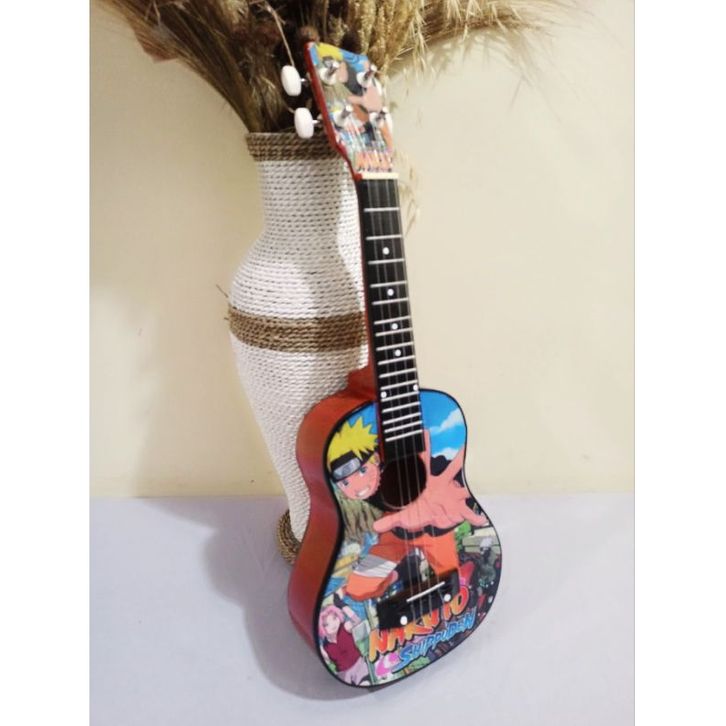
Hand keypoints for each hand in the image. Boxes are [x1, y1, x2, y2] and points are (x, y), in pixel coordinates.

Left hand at [373, 430, 487, 533]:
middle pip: (451, 470)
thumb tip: (375, 526)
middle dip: (458, 461)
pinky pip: (467, 512)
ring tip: (479, 482)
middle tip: (465, 449)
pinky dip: (474, 516)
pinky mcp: (457, 510)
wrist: (431, 521)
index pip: (424, 462)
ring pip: (464, 489)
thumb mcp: (404, 516)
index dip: (425, 447)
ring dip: (470, 488)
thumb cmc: (418, 511)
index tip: (425, 431)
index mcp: (427, 482)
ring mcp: (451, 497)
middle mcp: (442, 486)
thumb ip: (390, 520)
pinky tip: (480, 519)